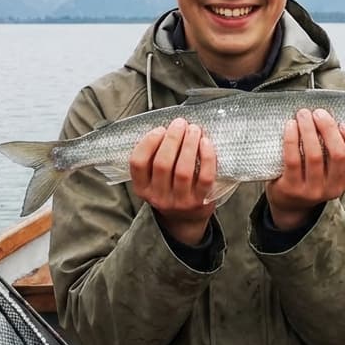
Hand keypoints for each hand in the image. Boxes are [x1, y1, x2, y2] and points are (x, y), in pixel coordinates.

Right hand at [129, 118, 217, 245]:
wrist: (186, 220)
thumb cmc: (170, 190)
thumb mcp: (153, 180)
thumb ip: (154, 158)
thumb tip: (169, 127)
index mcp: (143, 189)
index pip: (138, 163)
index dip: (148, 142)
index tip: (160, 129)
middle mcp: (159, 197)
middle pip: (162, 163)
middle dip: (172, 138)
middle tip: (180, 124)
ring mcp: (180, 201)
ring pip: (183, 169)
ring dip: (189, 144)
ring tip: (193, 129)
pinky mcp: (201, 201)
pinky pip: (205, 177)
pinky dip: (206, 157)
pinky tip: (205, 142)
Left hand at [265, 108, 344, 229]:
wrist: (290, 203)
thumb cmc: (313, 175)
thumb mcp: (332, 168)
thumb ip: (338, 148)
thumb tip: (333, 115)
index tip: (344, 124)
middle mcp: (335, 187)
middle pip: (338, 154)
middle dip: (328, 128)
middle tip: (319, 113)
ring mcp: (314, 190)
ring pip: (315, 155)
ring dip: (308, 129)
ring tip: (303, 114)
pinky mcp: (292, 188)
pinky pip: (293, 159)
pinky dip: (292, 139)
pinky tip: (290, 126)